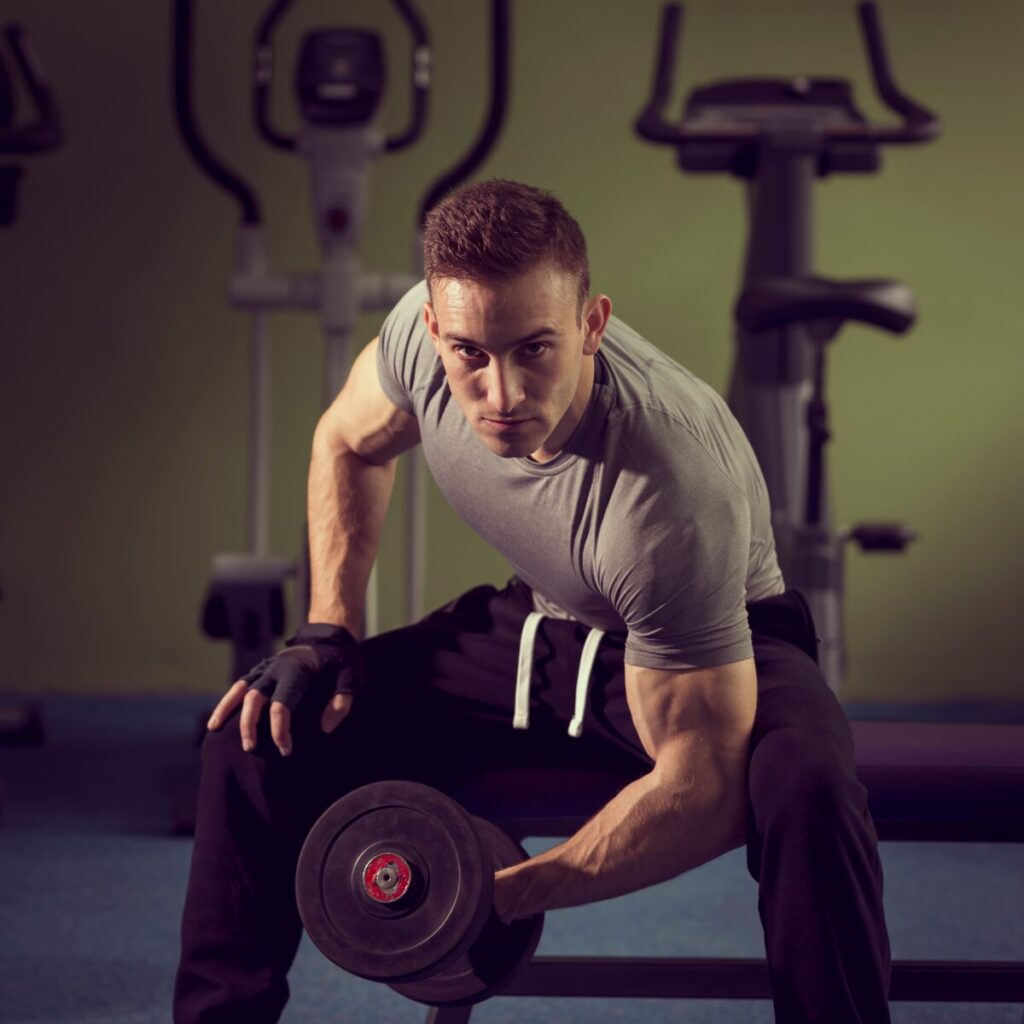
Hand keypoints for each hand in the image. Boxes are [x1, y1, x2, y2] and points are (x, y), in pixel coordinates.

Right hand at [207, 675, 355, 756]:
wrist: (330, 635)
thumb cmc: (341, 661)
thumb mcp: (350, 678)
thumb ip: (341, 702)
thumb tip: (325, 728)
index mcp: (297, 671)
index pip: (281, 704)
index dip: (281, 730)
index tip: (286, 750)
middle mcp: (276, 668)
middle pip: (255, 697)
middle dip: (250, 724)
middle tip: (250, 748)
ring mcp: (266, 667)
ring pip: (240, 689)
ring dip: (226, 709)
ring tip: (214, 730)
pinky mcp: (261, 669)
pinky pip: (239, 685)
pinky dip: (227, 700)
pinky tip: (218, 718)